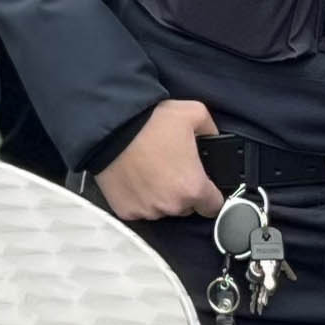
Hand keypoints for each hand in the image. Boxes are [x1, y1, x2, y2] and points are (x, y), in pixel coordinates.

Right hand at [95, 97, 222, 221]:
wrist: (110, 128)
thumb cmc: (151, 122)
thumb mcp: (193, 113)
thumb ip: (210, 130)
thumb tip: (212, 138)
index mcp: (193, 187)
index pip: (214, 207)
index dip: (210, 194)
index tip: (202, 184)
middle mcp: (172, 205)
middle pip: (186, 208)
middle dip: (182, 192)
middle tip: (170, 168)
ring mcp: (147, 211)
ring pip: (162, 209)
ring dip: (160, 196)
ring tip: (150, 170)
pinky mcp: (126, 211)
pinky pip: (139, 209)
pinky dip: (139, 198)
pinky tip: (135, 178)